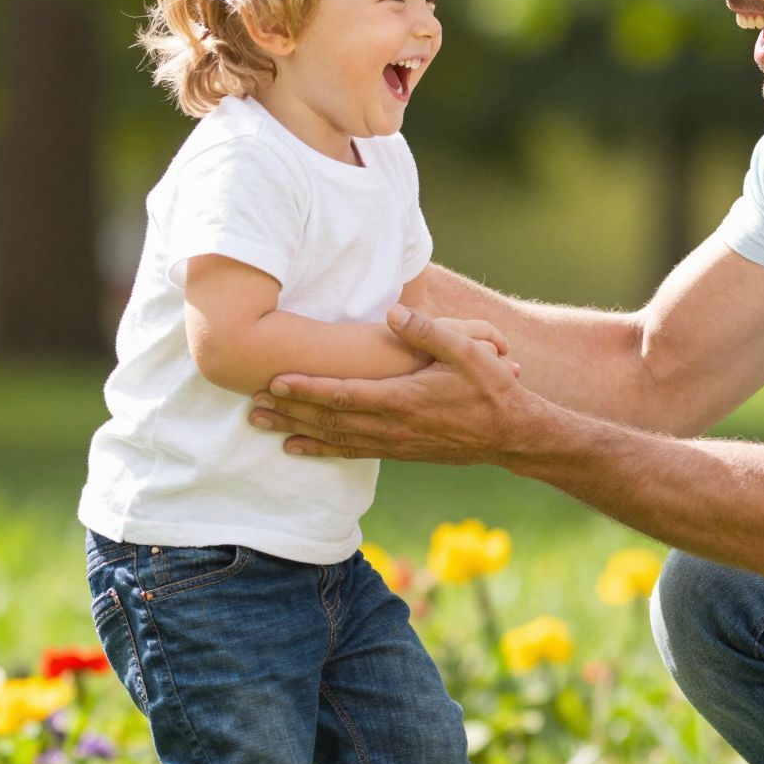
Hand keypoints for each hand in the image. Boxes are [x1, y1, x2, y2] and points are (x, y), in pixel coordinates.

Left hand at [250, 304, 533, 464]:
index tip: (276, 380)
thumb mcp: (468, 351)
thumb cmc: (492, 389)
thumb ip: (428, 331)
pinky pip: (350, 451)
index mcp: (403, 400)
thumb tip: (393, 311)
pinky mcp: (398, 451)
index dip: (308, 389)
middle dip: (289, 413)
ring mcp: (393, 443)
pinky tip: (298, 448)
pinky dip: (320, 449)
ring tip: (262, 426)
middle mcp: (392, 426)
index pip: (345, 394)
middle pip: (329, 420)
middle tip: (251, 405)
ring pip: (334, 439)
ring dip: (296, 432)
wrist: (511, 435)